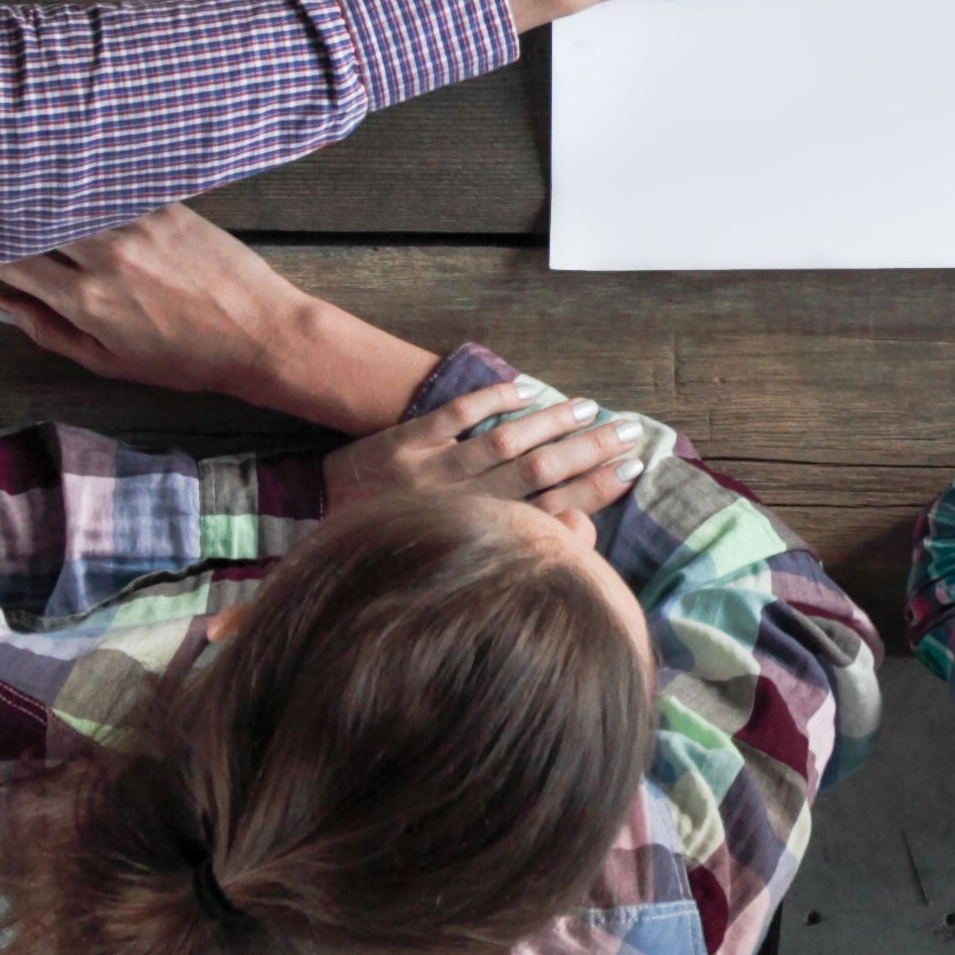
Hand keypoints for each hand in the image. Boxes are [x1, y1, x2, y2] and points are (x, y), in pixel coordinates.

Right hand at [0, 202, 433, 428]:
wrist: (260, 333)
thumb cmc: (184, 359)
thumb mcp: (108, 362)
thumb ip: (49, 331)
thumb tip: (0, 303)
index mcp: (86, 301)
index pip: (10, 262)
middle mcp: (105, 256)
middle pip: (32, 221)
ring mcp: (138, 224)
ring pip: (69, 198)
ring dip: (35, 192)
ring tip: (6, 181)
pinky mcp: (167, 204)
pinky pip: (112, 187)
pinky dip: (84, 182)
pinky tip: (65, 172)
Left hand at [327, 370, 636, 521]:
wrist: (321, 535)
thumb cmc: (399, 552)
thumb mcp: (457, 563)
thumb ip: (515, 547)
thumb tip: (580, 529)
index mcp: (477, 539)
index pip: (550, 515)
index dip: (596, 491)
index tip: (633, 469)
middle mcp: (460, 507)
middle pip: (537, 475)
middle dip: (589, 453)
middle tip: (631, 433)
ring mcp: (431, 473)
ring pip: (504, 445)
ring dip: (552, 424)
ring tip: (592, 409)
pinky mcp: (403, 443)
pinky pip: (453, 416)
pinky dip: (491, 400)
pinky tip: (526, 390)